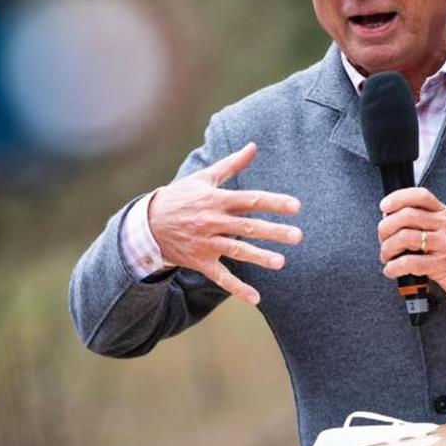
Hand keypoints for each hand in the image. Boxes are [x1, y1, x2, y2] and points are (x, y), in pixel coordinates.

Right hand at [147, 142, 301, 305]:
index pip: (250, 200)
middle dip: (273, 232)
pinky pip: (221, 277)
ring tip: (281, 262)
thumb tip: (253, 146)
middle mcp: (212, 221)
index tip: (296, 206)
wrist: (146, 224)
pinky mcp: (200, 261)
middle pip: (247, 226)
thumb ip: (232, 164)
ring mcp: (206, 243)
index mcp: (216, 200)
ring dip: (259, 256)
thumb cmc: (181, 197)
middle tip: (298, 236)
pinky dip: (237, 288)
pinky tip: (256, 298)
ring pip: (236, 251)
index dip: (273, 202)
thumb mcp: (204, 178)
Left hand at [378, 188, 445, 306]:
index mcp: (443, 214)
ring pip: (404, 238)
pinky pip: (410, 262)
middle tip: (383, 240)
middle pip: (406, 216)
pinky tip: (392, 270)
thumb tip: (392, 219)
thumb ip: (425, 221)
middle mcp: (444, 225)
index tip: (384, 206)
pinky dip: (394, 267)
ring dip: (387, 249)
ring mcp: (444, 244)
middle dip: (385, 228)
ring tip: (386, 257)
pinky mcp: (442, 265)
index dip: (397, 197)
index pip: (419, 195)